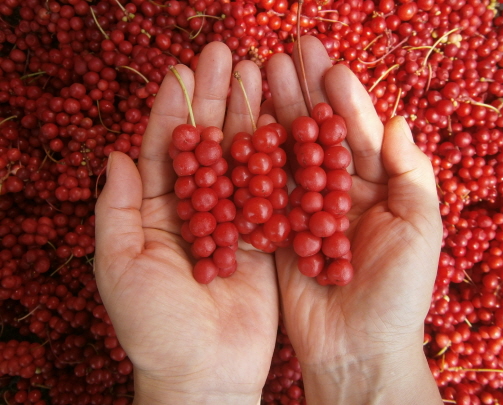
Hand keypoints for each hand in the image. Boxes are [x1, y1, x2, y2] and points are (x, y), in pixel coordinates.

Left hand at [95, 43, 277, 404]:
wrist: (205, 372)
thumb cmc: (154, 326)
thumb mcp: (120, 266)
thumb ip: (116, 210)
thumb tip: (115, 155)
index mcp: (156, 211)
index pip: (165, 148)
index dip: (173, 108)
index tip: (184, 69)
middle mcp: (195, 209)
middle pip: (206, 144)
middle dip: (214, 99)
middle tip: (227, 55)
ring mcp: (232, 220)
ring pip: (241, 159)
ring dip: (247, 117)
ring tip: (258, 74)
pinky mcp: (264, 237)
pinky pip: (269, 192)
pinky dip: (275, 159)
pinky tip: (282, 123)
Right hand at [266, 36, 443, 404]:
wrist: (356, 349)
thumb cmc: (397, 295)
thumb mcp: (420, 231)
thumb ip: (412, 174)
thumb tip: (398, 120)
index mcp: (378, 188)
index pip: (360, 134)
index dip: (347, 100)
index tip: (329, 68)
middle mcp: (339, 192)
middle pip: (319, 135)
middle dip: (303, 95)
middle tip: (284, 55)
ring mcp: (305, 209)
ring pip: (289, 154)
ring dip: (275, 117)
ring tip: (257, 78)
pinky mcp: (278, 230)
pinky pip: (266, 190)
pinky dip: (255, 160)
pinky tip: (241, 128)